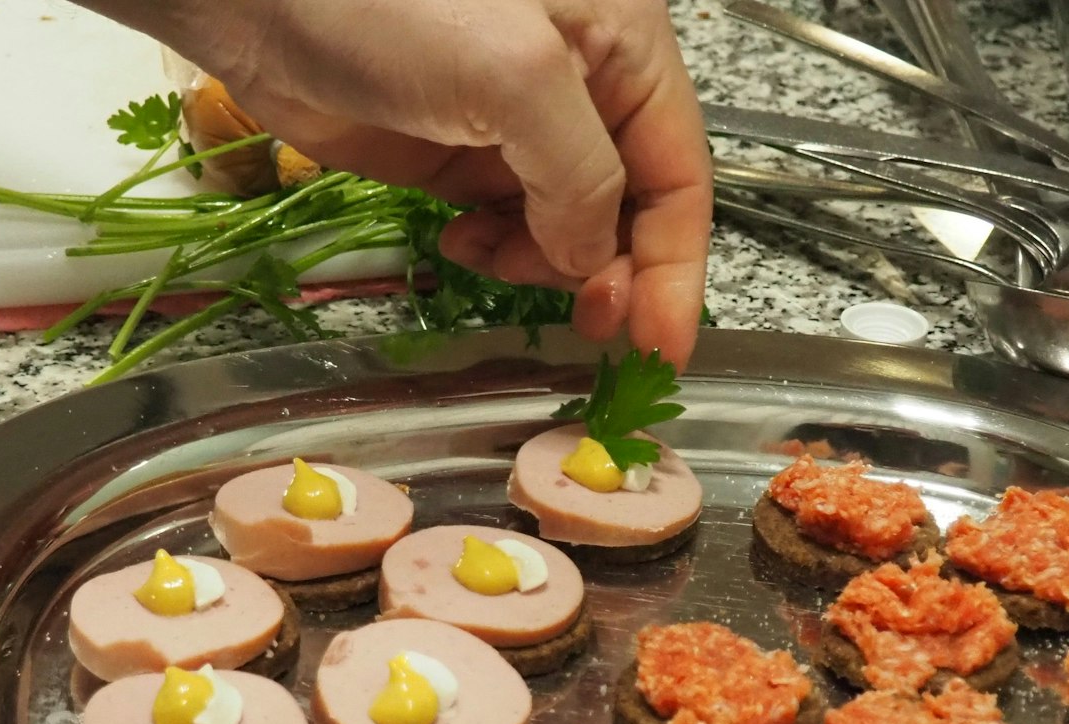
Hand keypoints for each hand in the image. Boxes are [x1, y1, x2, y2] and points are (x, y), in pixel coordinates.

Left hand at [86, 0, 713, 368]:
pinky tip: (462, 248)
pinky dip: (497, 252)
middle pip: (629, 207)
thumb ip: (580, 175)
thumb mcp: (516, 79)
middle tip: (587, 325)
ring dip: (548, 266)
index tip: (664, 345)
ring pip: (566, 224)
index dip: (679, 266)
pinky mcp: (452, 151)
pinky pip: (503, 223)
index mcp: (622, 47)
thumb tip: (591, 260)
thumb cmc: (390, 3)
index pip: (678, 173)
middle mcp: (580, 86)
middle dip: (613, 271)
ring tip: (498, 262)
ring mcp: (513, 122)